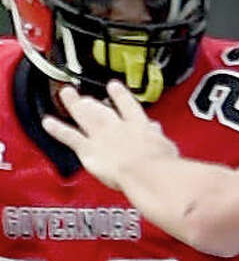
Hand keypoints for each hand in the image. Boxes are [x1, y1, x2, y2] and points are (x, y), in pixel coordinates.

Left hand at [41, 81, 177, 190]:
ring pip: (84, 116)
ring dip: (73, 104)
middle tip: (84, 96)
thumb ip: (159, 138)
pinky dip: (58, 129)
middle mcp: (117, 127)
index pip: (128, 106)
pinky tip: (48, 123)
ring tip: (67, 95)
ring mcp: (101, 136)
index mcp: (139, 125)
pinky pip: (70, 137)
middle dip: (91, 101)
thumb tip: (158, 133)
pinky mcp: (89, 149)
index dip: (119, 95)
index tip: (114, 86)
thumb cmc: (161, 165)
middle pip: (101, 109)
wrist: (146, 173)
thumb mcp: (168, 148)